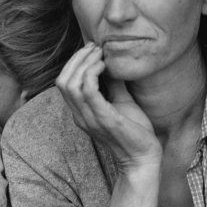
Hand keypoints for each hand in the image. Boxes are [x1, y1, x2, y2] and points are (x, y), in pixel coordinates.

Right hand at [56, 42, 161, 169]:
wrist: (143, 158)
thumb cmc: (134, 132)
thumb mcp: (121, 102)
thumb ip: (114, 84)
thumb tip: (113, 62)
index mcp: (81, 112)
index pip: (64, 83)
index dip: (74, 62)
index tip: (92, 49)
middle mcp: (80, 116)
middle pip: (62, 81)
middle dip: (76, 59)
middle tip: (95, 48)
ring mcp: (90, 118)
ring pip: (70, 84)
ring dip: (84, 63)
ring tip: (100, 54)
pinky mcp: (104, 119)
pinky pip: (88, 91)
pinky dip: (93, 73)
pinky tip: (105, 66)